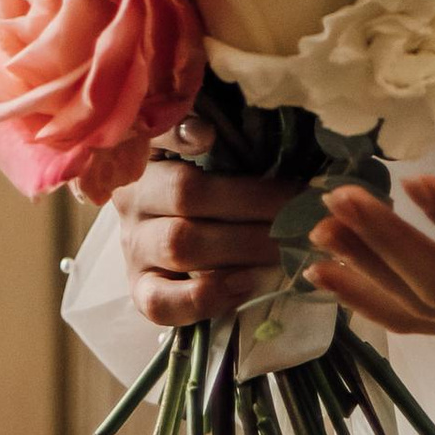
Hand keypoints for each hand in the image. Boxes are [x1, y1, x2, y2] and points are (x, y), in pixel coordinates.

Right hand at [110, 152, 298, 328]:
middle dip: (255, 203)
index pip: (158, 136)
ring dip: (242, 247)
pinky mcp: (140, 288)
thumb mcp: (216, 157)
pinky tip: (245, 285)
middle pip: (186, 194)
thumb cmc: (211, 190)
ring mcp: (133, 245)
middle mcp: (133, 196)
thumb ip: (224, 143)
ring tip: (286, 249)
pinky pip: (161, 302)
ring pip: (179, 245)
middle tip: (300, 210)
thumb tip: (210, 132)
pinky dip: (206, 297)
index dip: (179, 135)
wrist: (180, 236)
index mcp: (149, 154)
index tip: (209, 134)